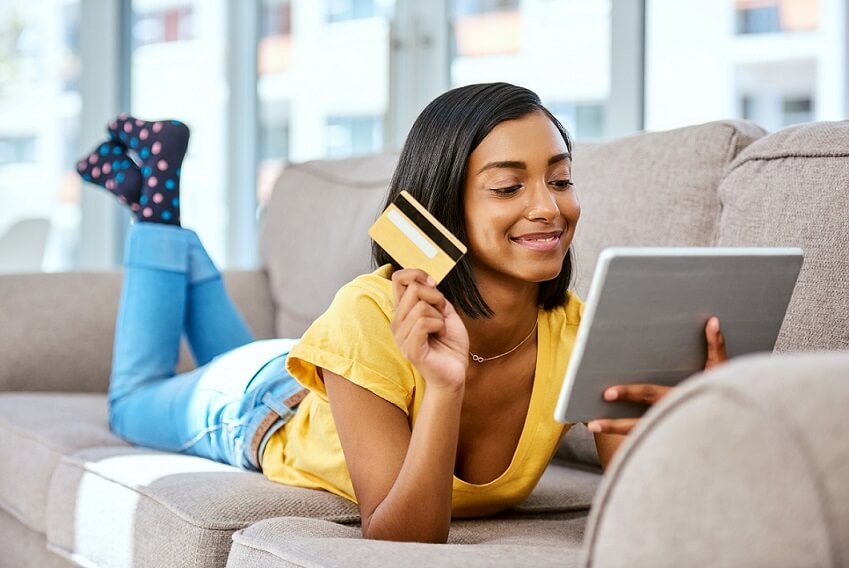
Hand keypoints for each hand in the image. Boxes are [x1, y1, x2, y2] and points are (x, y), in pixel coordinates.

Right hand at [390, 269, 468, 390]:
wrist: (456, 370)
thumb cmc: (450, 344)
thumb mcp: (445, 312)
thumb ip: (434, 296)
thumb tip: (426, 281)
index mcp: (404, 311)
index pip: (398, 278)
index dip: (416, 274)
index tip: (433, 283)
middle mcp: (398, 322)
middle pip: (412, 289)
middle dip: (435, 297)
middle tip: (442, 313)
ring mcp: (401, 336)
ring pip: (420, 307)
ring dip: (439, 316)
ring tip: (441, 329)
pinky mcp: (410, 349)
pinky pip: (424, 324)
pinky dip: (439, 326)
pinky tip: (441, 335)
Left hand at [587, 316, 728, 434]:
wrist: (739, 430)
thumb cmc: (727, 396)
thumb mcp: (722, 371)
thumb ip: (715, 348)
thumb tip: (713, 322)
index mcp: (679, 398)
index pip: (649, 394)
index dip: (629, 393)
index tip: (608, 394)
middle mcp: (671, 418)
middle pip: (639, 422)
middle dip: (615, 424)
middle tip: (592, 423)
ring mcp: (670, 433)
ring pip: (638, 436)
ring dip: (614, 431)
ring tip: (591, 426)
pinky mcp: (670, 441)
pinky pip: (643, 441)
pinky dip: (627, 440)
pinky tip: (605, 430)